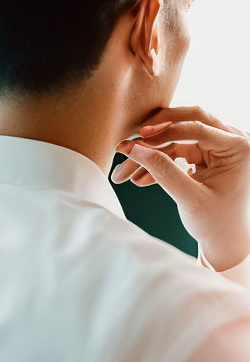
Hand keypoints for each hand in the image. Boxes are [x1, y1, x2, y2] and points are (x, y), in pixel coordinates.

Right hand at [112, 105, 249, 270]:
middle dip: (156, 133)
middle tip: (131, 142)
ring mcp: (217, 146)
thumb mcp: (189, 198)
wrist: (225, 240)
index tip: (138, 140)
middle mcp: (232, 141)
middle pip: (188, 121)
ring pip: (176, 139)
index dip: (165, 132)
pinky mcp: (204, 155)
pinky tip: (139, 179)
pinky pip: (175, 151)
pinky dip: (157, 163)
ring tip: (124, 173)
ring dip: (150, 154)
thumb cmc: (216, 222)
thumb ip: (162, 171)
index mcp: (240, 148)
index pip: (198, 128)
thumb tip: (133, 149)